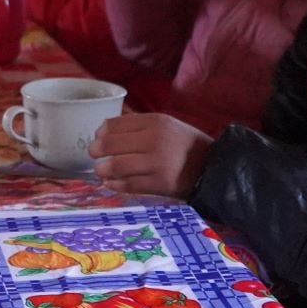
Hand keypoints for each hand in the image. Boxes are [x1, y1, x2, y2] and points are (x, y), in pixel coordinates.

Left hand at [89, 112, 214, 196]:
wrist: (212, 167)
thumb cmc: (183, 144)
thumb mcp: (165, 125)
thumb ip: (137, 125)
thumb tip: (103, 129)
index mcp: (155, 122)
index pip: (114, 124)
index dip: (100, 132)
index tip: (98, 138)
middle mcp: (154, 140)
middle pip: (110, 144)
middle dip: (96, 150)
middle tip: (94, 155)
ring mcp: (157, 163)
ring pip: (115, 166)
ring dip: (102, 169)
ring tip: (101, 171)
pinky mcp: (159, 184)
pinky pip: (128, 185)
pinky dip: (115, 184)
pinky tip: (111, 183)